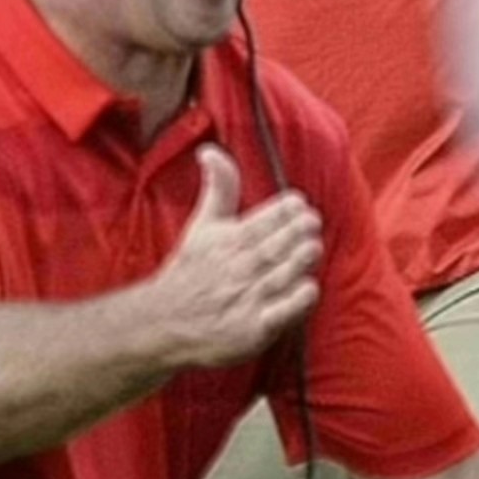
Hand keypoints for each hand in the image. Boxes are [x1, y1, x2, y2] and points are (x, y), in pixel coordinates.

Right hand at [148, 146, 321, 368]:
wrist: (165, 322)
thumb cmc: (191, 271)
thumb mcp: (202, 226)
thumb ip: (218, 188)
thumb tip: (210, 149)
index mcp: (228, 241)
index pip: (260, 220)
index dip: (284, 210)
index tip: (298, 203)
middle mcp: (238, 268)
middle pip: (274, 246)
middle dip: (296, 232)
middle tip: (312, 221)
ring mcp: (246, 300)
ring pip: (281, 274)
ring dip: (299, 259)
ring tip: (313, 246)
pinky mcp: (253, 329)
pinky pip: (280, 313)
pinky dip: (296, 300)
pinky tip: (309, 287)